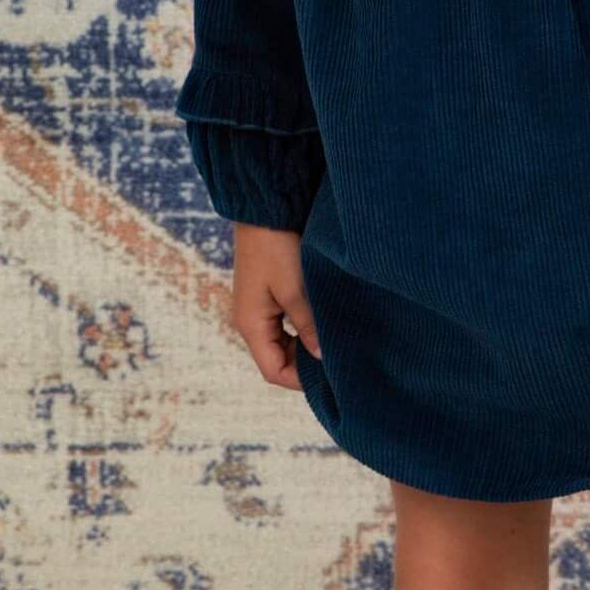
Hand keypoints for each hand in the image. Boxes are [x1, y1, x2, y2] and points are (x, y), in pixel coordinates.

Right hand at [231, 222, 323, 390]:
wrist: (264, 210)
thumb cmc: (275, 247)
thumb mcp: (295, 289)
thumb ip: (308, 326)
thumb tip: (322, 358)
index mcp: (251, 325)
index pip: (273, 371)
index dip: (300, 379)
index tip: (331, 375)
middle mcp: (251, 322)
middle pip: (277, 360)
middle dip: (305, 365)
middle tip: (339, 361)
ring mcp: (258, 309)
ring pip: (283, 344)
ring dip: (306, 347)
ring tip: (335, 345)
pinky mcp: (268, 297)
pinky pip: (285, 327)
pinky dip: (303, 332)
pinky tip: (324, 326)